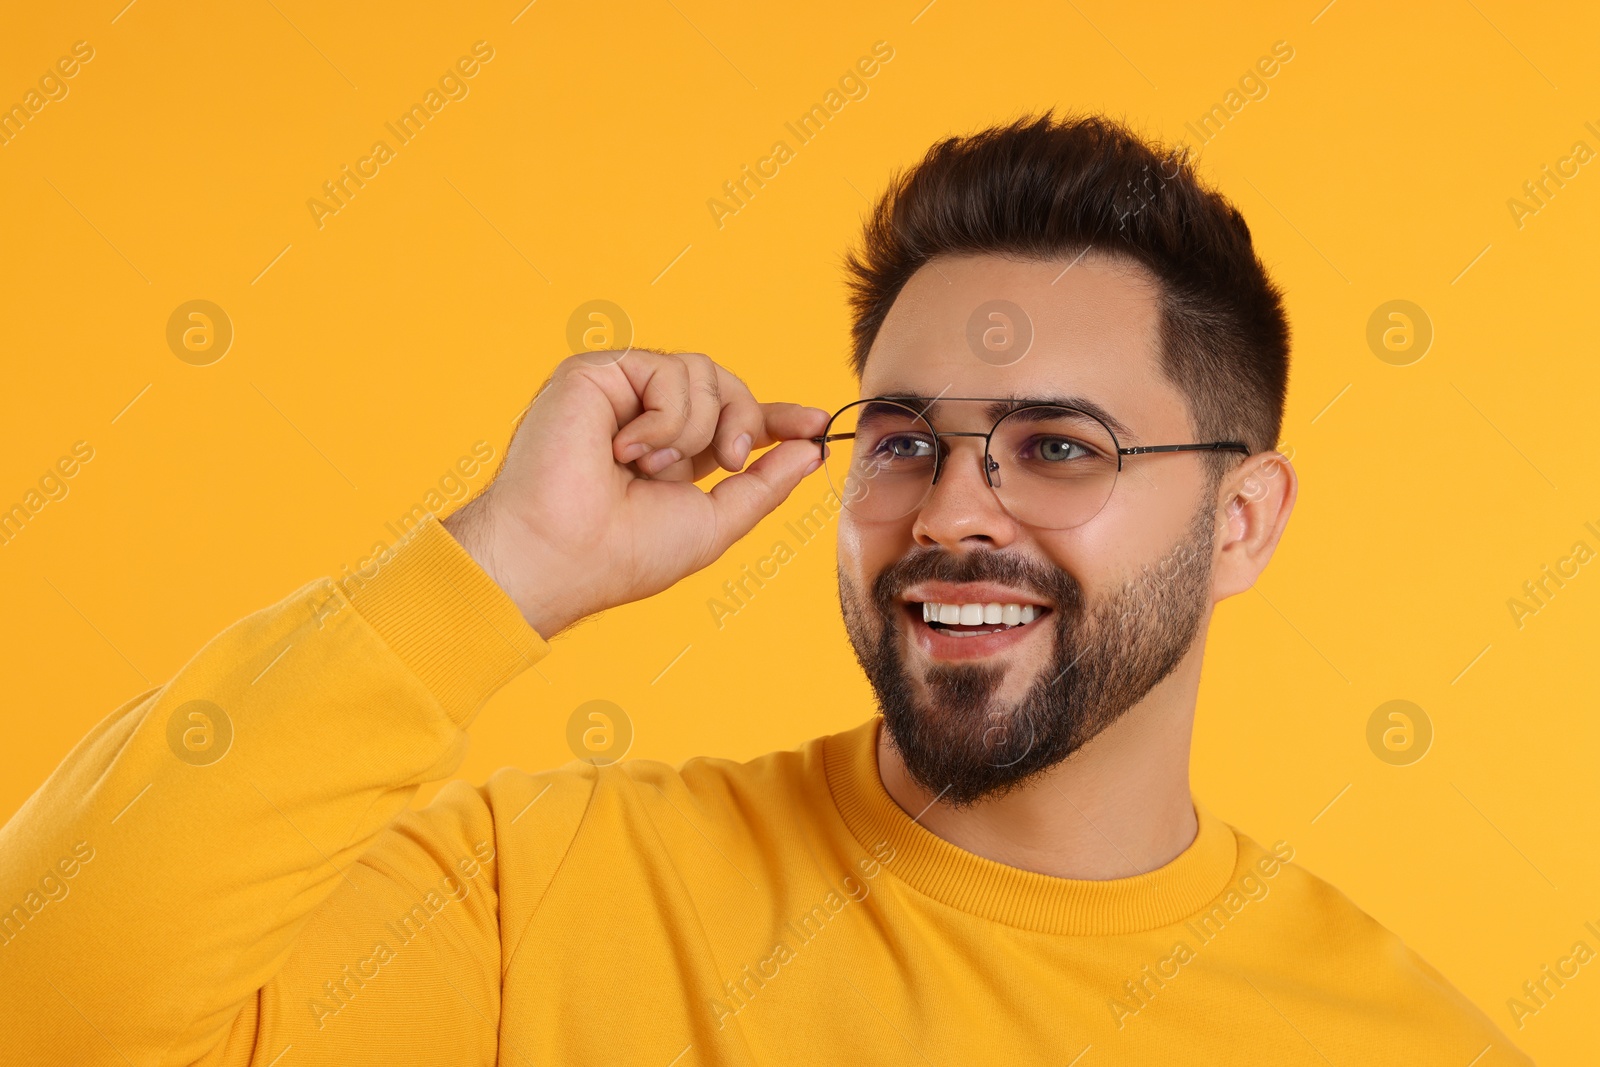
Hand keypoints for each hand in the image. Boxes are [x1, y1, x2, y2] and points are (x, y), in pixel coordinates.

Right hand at [443, 350, 829, 636]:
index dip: (777, 417)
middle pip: (727, 386)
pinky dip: (663, 418)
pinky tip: (628, 451)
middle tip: (731, 462)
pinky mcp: (596, 373)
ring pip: (702, 373)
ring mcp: (621, 393)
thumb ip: (764, 484)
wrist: (561, 554)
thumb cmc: (624, 552)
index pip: (735, 418)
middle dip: (745, 422)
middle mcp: (647, 419)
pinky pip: (666, 369)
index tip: (817, 423)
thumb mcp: (716, 522)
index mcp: (674, 455)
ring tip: (649, 468)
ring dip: (692, 430)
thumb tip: (811, 448)